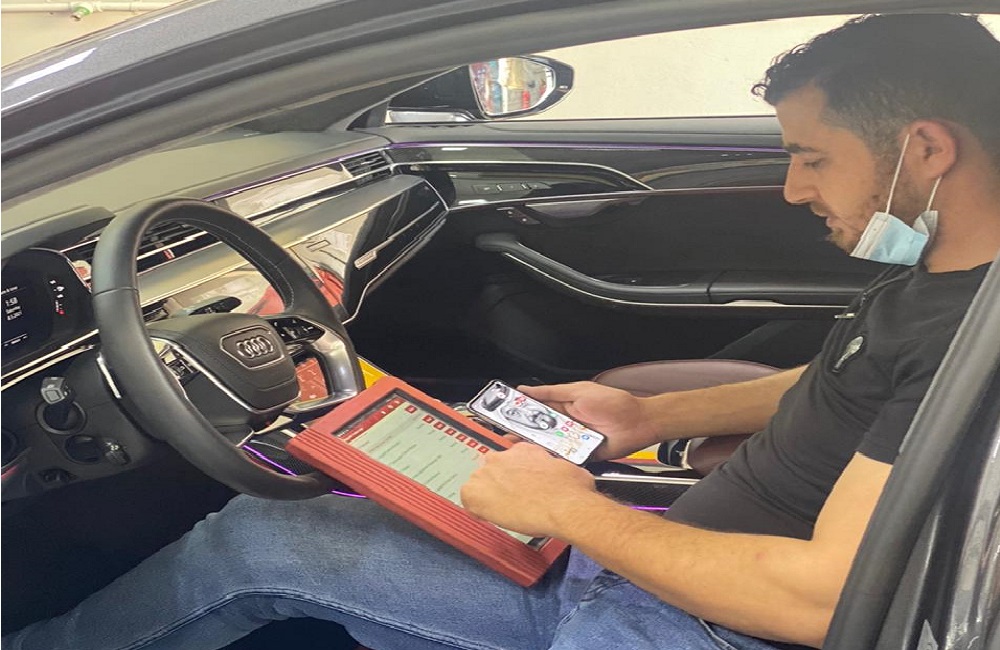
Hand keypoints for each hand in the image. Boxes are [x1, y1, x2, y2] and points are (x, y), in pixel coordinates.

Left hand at [460, 443, 596, 537]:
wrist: (565, 505)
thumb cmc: (572, 490)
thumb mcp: (566, 469)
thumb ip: (552, 469)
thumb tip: (558, 476)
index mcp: (524, 449)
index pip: (510, 458)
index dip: (513, 474)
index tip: (519, 484)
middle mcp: (503, 456)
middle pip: (492, 469)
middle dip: (500, 483)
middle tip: (513, 499)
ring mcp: (487, 473)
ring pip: (479, 483)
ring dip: (489, 495)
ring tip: (504, 511)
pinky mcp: (475, 491)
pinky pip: (468, 500)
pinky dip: (476, 509)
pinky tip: (490, 517)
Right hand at [518, 382, 657, 460]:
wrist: (638, 422)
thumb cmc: (613, 403)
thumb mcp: (578, 391)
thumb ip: (551, 392)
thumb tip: (527, 389)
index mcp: (563, 407)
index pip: (535, 411)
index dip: (519, 413)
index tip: (503, 416)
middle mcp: (565, 425)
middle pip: (539, 431)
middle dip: (523, 435)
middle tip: (507, 438)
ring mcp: (573, 441)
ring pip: (549, 446)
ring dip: (536, 449)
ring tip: (519, 451)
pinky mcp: (581, 456)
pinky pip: (564, 459)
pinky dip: (555, 460)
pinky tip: (543, 461)